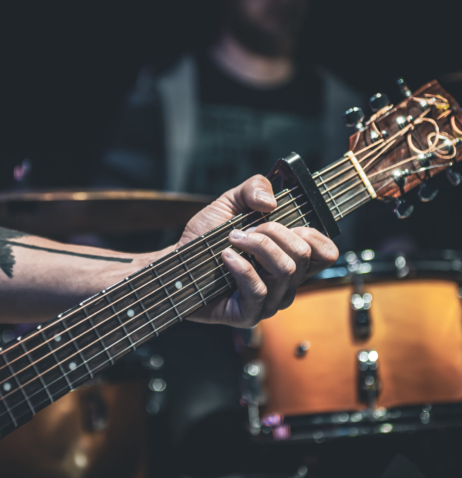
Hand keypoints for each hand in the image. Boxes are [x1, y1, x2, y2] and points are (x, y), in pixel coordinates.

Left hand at [180, 175, 338, 327]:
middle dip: (273, 233)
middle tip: (246, 229)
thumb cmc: (205, 239)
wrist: (177, 262)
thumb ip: (254, 188)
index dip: (313, 234)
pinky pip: (259, 290)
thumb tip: (271, 202)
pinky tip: (226, 256)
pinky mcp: (248, 315)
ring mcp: (269, 302)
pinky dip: (241, 267)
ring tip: (232, 239)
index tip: (287, 222)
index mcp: (289, 258)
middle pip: (302, 256)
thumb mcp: (230, 202)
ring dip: (257, 246)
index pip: (326, 253)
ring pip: (284, 271)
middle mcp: (285, 283)